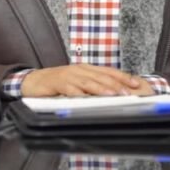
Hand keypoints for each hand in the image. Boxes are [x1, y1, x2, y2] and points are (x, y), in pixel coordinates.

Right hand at [21, 64, 149, 96]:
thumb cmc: (57, 84)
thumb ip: (92, 88)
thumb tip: (111, 96)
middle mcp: (80, 69)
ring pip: (89, 82)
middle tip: (129, 93)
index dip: (123, 77)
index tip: (136, 84)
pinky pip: (71, 89)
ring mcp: (69, 75)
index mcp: (86, 69)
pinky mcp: (58, 82)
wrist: (34, 81)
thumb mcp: (77, 84)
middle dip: (117, 84)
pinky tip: (88, 100)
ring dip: (103, 89)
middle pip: (102, 76)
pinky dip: (81, 95)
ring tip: (114, 95)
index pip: (108, 71)